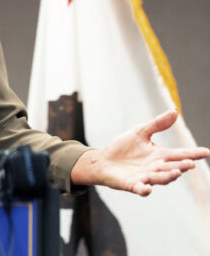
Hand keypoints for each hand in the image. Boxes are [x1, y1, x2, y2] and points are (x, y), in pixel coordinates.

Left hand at [71, 109, 209, 195]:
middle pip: (172, 168)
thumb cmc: (122, 147)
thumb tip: (175, 111)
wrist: (102, 160)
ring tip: (177, 172)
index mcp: (159, 155)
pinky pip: (140, 189)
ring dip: (168, 176)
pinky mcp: (131, 184)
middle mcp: (155, 168)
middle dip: (181, 166)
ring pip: (160, 178)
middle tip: (190, 163)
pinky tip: (147, 188)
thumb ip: (157, 125)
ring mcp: (144, 177)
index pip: (179, 154)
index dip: (193, 154)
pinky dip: (144, 190)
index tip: (206, 152)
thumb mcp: (140, 132)